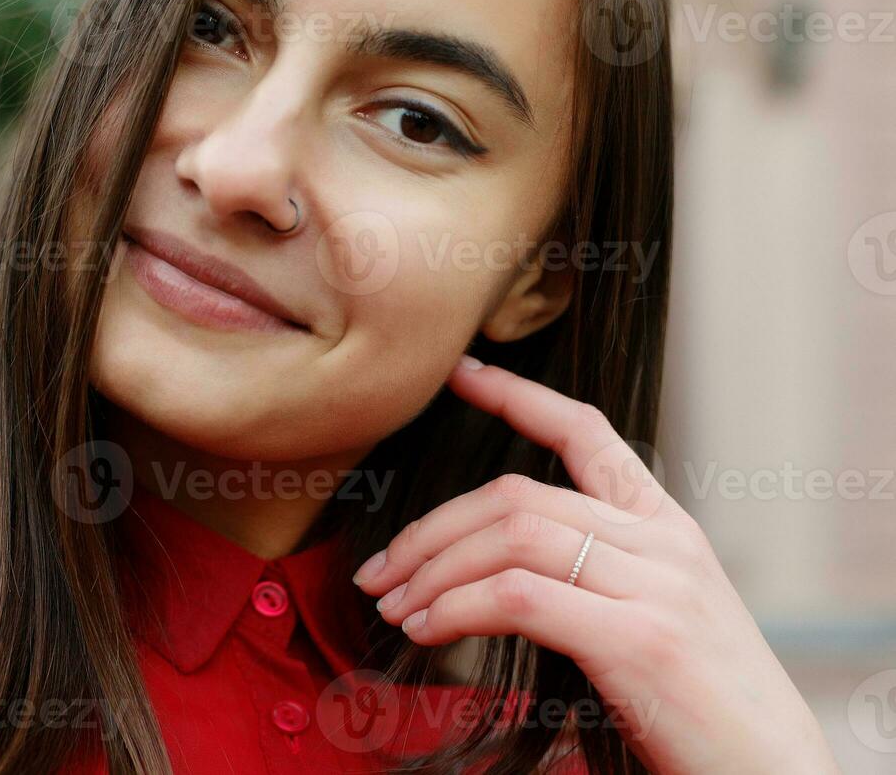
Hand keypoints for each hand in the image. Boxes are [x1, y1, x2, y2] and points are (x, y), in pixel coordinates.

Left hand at [352, 356, 838, 774]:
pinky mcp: (641, 639)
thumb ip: (595, 577)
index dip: (519, 396)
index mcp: (666, 529)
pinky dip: (457, 609)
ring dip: (432, 572)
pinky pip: (519, 598)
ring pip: (510, 539)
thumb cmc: (702, 707)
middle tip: (379, 573)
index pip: (586, 432)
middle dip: (431, 530)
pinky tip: (427, 630)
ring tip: (393, 607)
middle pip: (516, 498)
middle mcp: (662, 543)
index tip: (463, 374)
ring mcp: (655, 586)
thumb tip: (489, 572)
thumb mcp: (655, 617)